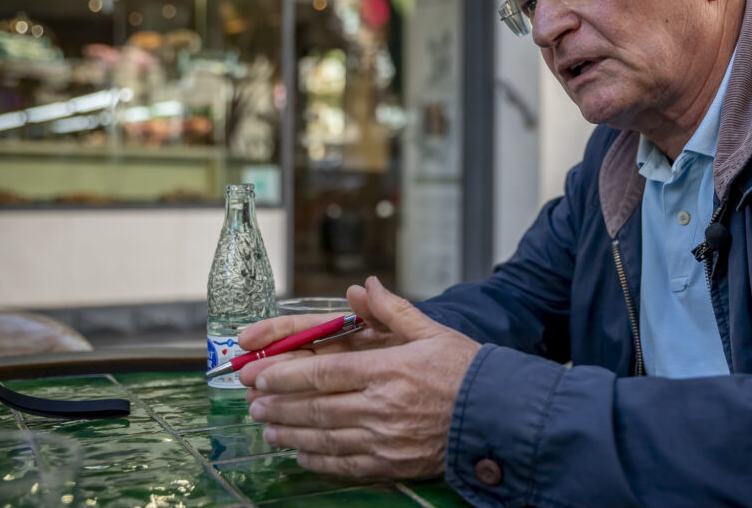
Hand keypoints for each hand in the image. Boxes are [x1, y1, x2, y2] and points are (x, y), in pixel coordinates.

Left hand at [240, 276, 480, 478]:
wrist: (498, 415)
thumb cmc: (466, 370)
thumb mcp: (432, 331)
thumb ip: (392, 309)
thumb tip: (362, 287)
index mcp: (388, 369)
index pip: (323, 372)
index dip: (286, 375)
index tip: (261, 375)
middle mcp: (381, 406)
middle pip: (316, 407)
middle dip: (278, 405)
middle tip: (253, 402)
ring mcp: (385, 438)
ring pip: (324, 438)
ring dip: (290, 433)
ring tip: (268, 428)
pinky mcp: (392, 463)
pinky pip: (345, 464)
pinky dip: (318, 460)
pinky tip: (301, 454)